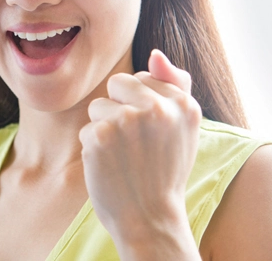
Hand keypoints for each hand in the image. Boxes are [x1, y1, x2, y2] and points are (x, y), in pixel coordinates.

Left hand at [80, 49, 202, 251]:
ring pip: (98, 106)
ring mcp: (128, 120)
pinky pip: (86, 129)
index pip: (144, 79)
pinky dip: (92, 150)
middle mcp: (159, 107)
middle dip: (119, 109)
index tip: (153, 137)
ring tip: (123, 157)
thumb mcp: (184, 128)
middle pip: (117, 83)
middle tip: (135, 145)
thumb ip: (175, 85)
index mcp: (184, 103)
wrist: (151, 218)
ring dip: (104, 130)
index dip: (141, 107)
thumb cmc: (164, 172)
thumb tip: (154, 53)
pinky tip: (110, 168)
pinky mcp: (101, 135)